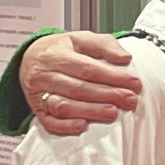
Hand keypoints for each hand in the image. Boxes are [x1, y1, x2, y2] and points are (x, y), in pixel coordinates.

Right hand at [23, 30, 137, 136]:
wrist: (29, 57)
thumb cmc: (60, 50)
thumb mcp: (81, 38)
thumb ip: (104, 44)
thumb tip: (125, 57)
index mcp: (56, 54)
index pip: (87, 68)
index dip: (113, 76)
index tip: (134, 83)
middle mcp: (44, 74)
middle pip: (78, 88)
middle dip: (107, 95)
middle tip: (130, 100)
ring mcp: (38, 93)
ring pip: (64, 105)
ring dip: (90, 111)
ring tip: (113, 113)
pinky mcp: (37, 109)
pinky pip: (49, 121)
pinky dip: (66, 126)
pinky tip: (83, 126)